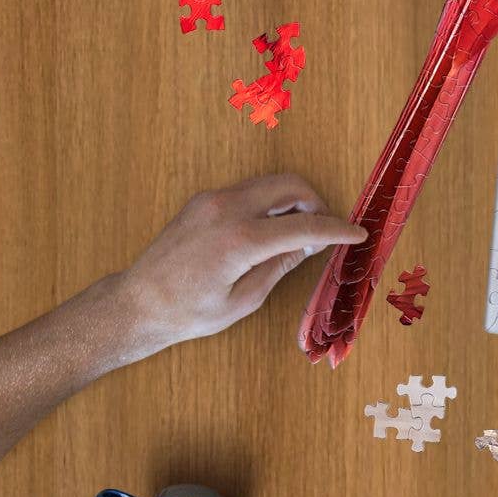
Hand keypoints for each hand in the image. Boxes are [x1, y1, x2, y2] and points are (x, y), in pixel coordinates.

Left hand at [115, 174, 365, 352]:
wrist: (140, 302)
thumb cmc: (190, 312)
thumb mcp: (244, 300)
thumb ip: (280, 266)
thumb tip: (309, 245)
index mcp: (239, 240)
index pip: (303, 226)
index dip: (336, 229)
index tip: (357, 233)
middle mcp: (226, 209)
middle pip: (289, 185)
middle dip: (316, 202)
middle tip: (324, 231)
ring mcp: (212, 199)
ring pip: (269, 183)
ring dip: (292, 200)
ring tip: (299, 232)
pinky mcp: (204, 200)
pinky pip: (248, 190)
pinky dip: (269, 203)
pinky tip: (271, 230)